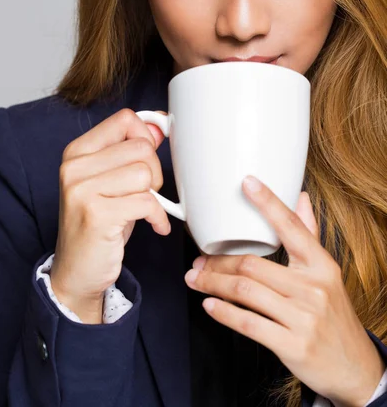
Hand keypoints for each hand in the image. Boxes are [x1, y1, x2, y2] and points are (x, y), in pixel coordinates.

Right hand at [50, 108, 170, 322]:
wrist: (77, 271)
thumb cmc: (99, 223)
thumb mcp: (113, 181)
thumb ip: (131, 151)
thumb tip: (158, 125)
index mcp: (77, 152)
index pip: (124, 119)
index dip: (146, 135)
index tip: (150, 155)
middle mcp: (75, 167)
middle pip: (141, 147)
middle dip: (155, 172)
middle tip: (147, 192)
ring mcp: (82, 191)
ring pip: (145, 174)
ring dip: (154, 196)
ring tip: (144, 209)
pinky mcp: (96, 215)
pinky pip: (147, 202)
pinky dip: (158, 217)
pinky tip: (154, 225)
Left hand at [184, 175, 384, 406]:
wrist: (354, 367)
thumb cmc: (334, 315)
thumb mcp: (326, 273)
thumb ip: (309, 234)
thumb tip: (301, 198)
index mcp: (321, 265)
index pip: (291, 227)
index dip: (268, 203)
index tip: (247, 184)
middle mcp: (313, 288)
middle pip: (253, 264)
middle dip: (218, 261)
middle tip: (199, 261)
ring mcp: (303, 318)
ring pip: (245, 291)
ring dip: (213, 284)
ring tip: (196, 280)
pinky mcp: (292, 344)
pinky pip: (248, 323)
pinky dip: (223, 313)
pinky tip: (210, 305)